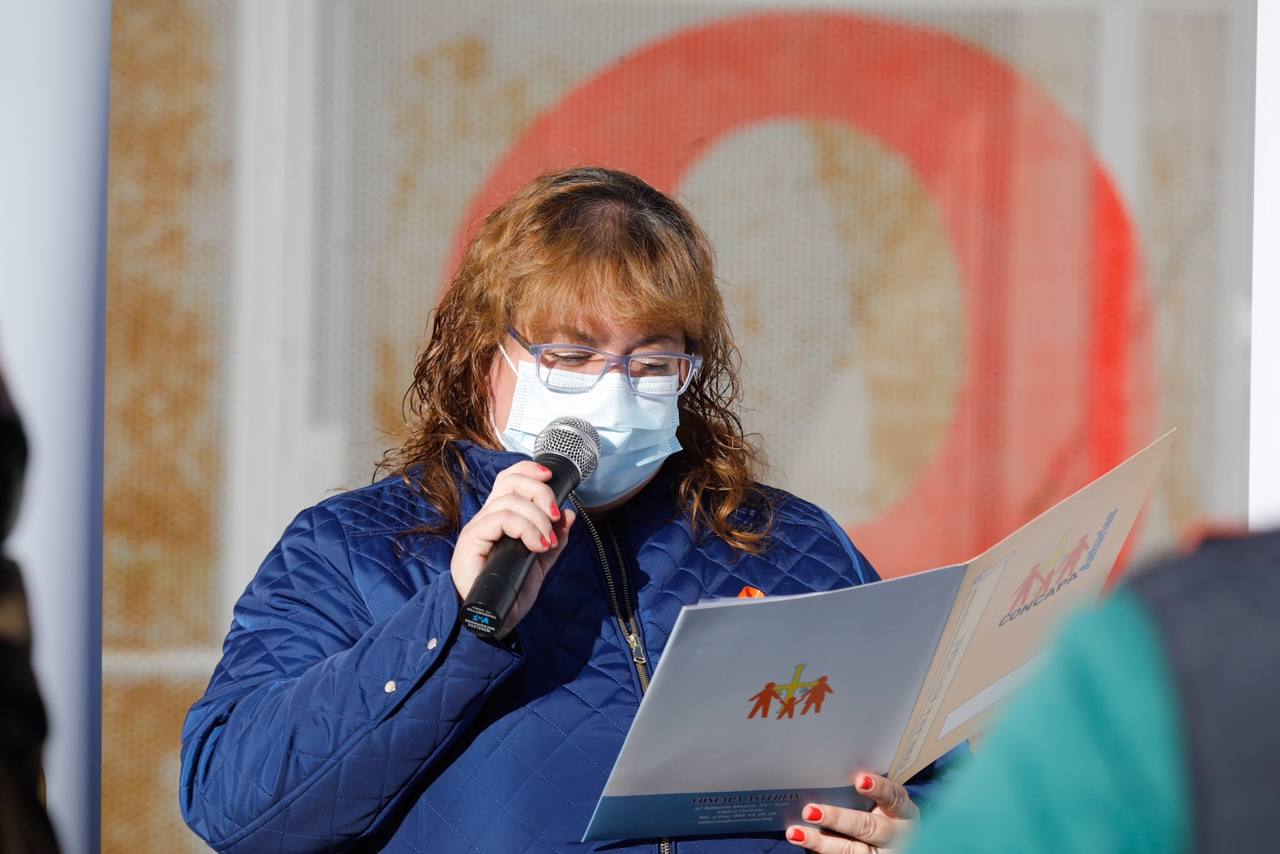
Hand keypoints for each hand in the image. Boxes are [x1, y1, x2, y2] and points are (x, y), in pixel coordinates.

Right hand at [450, 460, 575, 636]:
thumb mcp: (541, 562)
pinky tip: (537, 546)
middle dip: (540, 491)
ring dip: (537, 518)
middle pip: (510, 482)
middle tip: (554, 516)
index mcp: (501, 518)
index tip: (551, 477)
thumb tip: (569, 514)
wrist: (495, 621)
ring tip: (546, 542)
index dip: (529, 471)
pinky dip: (525, 528)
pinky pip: (500, 519)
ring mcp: (478, 528)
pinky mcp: (471, 540)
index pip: (510, 479)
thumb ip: (555, 538)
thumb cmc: (511, 591)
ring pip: (509, 501)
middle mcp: (487, 518)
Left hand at [785, 773, 918, 852]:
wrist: (897, 845)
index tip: (859, 780)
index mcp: (903, 813)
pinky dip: (820, 852)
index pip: (894, 798)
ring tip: (795, 833)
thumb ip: (865, 790)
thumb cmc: (885, 813)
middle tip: (810, 811)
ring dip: (820, 842)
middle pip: (867, 827)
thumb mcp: (886, 803)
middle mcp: (894, 835)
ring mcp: (880, 853)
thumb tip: (827, 771)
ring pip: (851, 851)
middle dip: (837, 819)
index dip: (878, 788)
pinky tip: (802, 842)